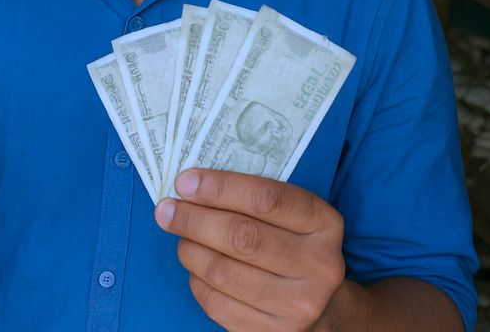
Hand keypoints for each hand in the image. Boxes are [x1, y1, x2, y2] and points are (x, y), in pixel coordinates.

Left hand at [155, 169, 344, 331]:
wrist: (324, 308)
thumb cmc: (292, 247)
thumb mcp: (290, 217)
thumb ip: (250, 198)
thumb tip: (189, 187)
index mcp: (324, 225)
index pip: (267, 199)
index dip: (220, 188)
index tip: (184, 182)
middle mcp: (319, 266)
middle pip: (241, 237)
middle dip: (193, 220)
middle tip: (166, 210)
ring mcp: (299, 305)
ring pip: (222, 272)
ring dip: (190, 250)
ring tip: (183, 239)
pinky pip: (216, 302)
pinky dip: (196, 280)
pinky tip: (198, 268)